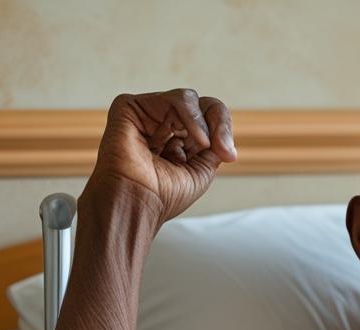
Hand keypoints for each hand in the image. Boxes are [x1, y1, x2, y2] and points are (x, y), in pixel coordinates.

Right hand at [85, 88, 236, 222]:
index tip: (228, 156)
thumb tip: (226, 142)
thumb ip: (215, 148)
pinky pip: (171, 98)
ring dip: (201, 122)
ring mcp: (147, 115)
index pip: (209, 119)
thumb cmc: (163, 196)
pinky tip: (185, 136)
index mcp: (179, 141)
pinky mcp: (131, 106)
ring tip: (201, 142)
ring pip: (187, 98)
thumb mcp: (202, 171)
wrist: (137, 202)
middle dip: (218, 123)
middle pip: (202, 105)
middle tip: (221, 149)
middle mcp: (163, 126)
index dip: (223, 129)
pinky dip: (188, 114)